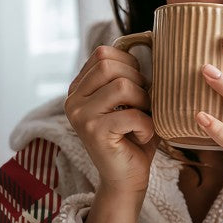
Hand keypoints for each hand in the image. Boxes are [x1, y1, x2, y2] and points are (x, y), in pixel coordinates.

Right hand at [64, 45, 156, 195]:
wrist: (127, 179)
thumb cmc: (134, 138)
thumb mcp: (131, 101)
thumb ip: (130, 76)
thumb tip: (149, 43)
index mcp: (79, 88)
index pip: (103, 54)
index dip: (130, 65)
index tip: (140, 87)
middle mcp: (73, 99)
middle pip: (110, 65)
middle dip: (138, 81)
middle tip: (145, 104)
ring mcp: (80, 115)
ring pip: (121, 85)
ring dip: (144, 102)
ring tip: (145, 119)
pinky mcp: (93, 132)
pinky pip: (131, 115)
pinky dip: (147, 125)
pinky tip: (142, 136)